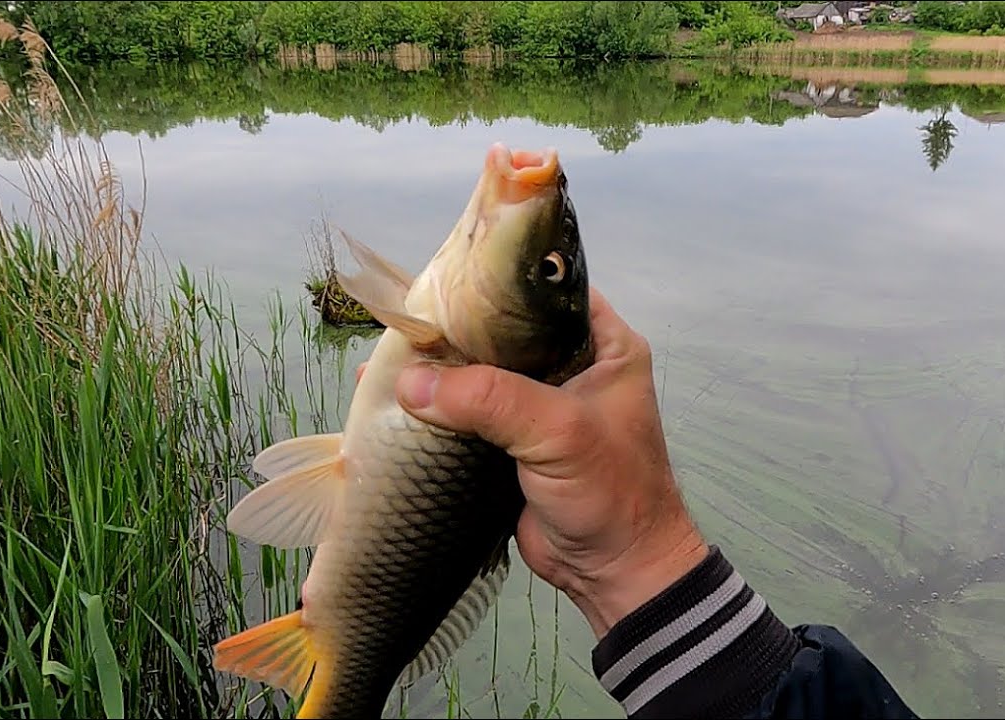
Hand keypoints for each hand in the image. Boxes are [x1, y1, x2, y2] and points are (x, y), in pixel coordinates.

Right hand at [362, 287, 707, 637]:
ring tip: (387, 352)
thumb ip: (488, 399)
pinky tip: (391, 397)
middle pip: (505, 331)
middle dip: (456, 328)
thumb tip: (408, 383)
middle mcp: (574, 367)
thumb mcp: (558, 432)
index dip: (500, 281)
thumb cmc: (611, 492)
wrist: (616, 573)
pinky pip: (468, 415)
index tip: (446, 275)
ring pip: (482, 374)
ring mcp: (540, 407)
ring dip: (440, 369)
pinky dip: (434, 409)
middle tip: (405, 316)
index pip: (549, 291)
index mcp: (605, 345)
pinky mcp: (512, 444)